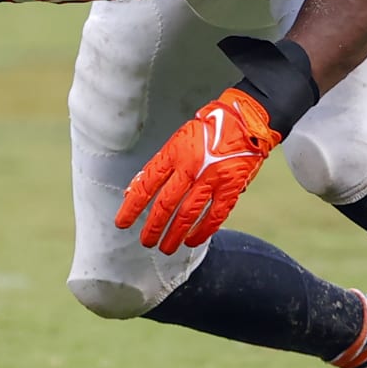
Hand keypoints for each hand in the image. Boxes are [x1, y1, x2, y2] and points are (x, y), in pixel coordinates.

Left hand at [116, 88, 279, 253]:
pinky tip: (192, 241)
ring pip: (188, 214)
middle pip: (166, 204)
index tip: (123, 222)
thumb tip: (136, 188)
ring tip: (166, 248)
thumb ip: (160, 164)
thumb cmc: (208, 130)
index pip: (147, 184)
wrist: (243, 119)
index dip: (133, 206)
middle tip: (146, 241)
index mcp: (174, 152)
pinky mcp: (231, 187)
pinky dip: (202, 231)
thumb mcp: (178, 139)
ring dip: (174, 234)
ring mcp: (212, 178)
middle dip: (153, 227)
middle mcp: (191, 166)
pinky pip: (215, 215)